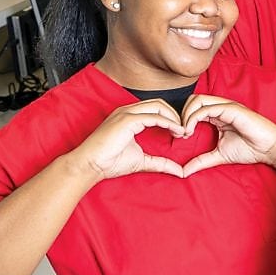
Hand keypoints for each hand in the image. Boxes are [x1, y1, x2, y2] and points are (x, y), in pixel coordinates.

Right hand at [67, 99, 185, 179]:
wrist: (90, 165)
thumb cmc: (110, 162)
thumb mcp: (142, 161)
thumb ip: (161, 163)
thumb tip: (180, 171)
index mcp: (129, 117)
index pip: (156, 108)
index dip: (171, 118)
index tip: (181, 133)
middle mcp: (128, 111)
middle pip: (160, 103)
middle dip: (176, 115)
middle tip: (185, 131)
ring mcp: (126, 113)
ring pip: (158, 106)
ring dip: (174, 117)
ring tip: (182, 132)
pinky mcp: (127, 120)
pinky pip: (154, 116)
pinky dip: (168, 122)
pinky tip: (177, 131)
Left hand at [179, 94, 275, 174]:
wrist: (270, 149)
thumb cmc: (251, 149)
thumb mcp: (220, 156)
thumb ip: (202, 161)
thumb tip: (184, 172)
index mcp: (218, 115)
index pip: (194, 108)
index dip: (183, 120)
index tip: (180, 137)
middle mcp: (221, 107)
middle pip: (192, 100)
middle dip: (181, 115)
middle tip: (181, 134)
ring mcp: (226, 106)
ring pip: (197, 100)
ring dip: (186, 115)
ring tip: (185, 132)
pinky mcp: (231, 109)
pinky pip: (206, 109)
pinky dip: (193, 118)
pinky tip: (191, 131)